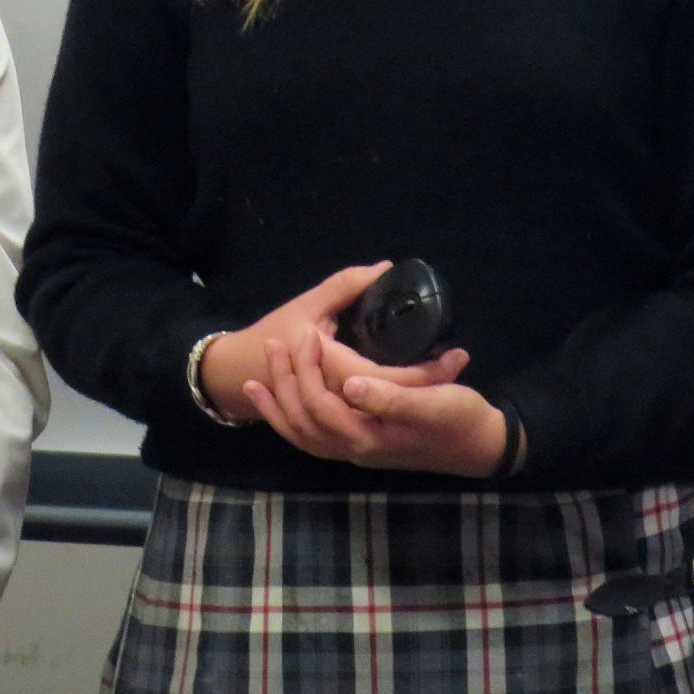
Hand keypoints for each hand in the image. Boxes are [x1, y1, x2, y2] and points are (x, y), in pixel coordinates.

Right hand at [198, 264, 464, 424]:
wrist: (235, 372)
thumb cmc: (276, 332)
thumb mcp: (311, 305)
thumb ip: (346, 286)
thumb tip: (387, 268)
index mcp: (338, 371)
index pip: (392, 379)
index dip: (426, 371)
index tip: (453, 355)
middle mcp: (344, 402)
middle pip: (397, 400)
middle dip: (429, 385)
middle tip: (458, 364)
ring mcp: (342, 419)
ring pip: (395, 411)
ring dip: (416, 396)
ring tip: (446, 375)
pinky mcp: (339, 425)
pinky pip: (380, 417)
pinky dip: (400, 404)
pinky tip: (415, 392)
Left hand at [239, 330, 491, 475]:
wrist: (481, 446)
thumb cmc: (460, 420)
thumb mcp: (433, 404)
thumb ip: (390, 397)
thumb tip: (350, 383)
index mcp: (369, 435)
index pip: (322, 403)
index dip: (309, 368)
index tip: (308, 333)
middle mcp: (355, 448)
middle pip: (304, 418)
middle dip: (287, 380)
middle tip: (279, 343)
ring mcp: (356, 450)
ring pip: (302, 434)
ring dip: (278, 405)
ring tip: (257, 379)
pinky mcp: (360, 445)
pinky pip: (314, 440)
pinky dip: (291, 423)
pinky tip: (282, 405)